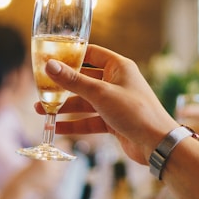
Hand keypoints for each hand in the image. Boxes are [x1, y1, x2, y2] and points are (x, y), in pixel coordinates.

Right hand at [37, 44, 176, 164]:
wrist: (157, 144)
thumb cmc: (135, 112)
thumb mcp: (100, 94)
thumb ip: (73, 81)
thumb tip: (50, 66)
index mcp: (118, 67)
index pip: (90, 54)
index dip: (71, 55)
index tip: (50, 58)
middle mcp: (117, 82)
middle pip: (84, 79)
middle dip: (62, 86)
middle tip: (41, 88)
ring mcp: (115, 102)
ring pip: (84, 101)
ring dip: (64, 106)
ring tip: (41, 111)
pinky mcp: (113, 121)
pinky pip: (89, 119)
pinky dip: (74, 123)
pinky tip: (56, 127)